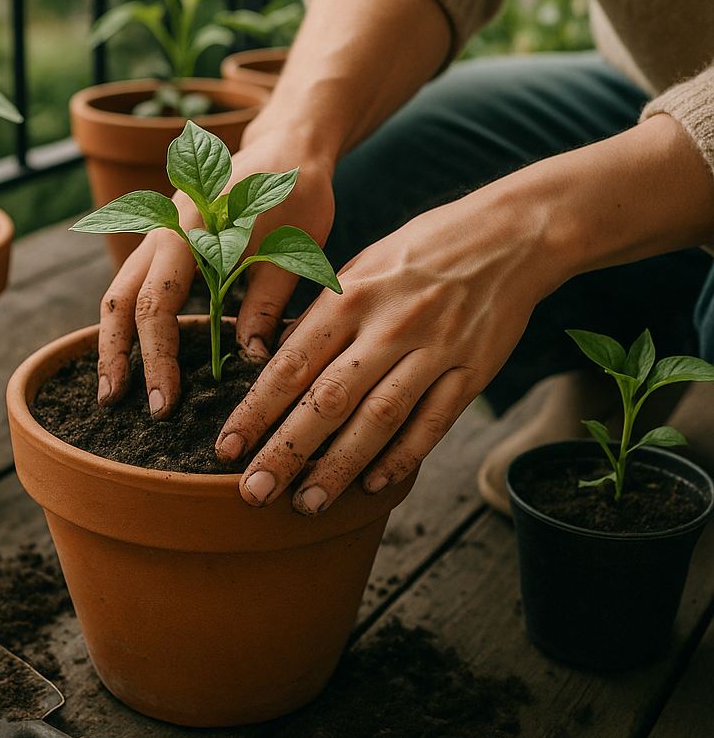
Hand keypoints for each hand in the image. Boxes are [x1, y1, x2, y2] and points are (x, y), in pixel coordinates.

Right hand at [95, 127, 336, 416]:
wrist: (289, 146)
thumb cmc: (296, 195)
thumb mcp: (291, 251)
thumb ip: (265, 304)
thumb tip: (248, 358)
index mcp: (189, 231)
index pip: (158, 305)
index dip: (157, 358)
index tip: (164, 402)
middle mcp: (163, 230)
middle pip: (119, 298)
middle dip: (115, 354)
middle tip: (113, 402)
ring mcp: (160, 233)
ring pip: (120, 289)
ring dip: (114, 339)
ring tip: (112, 386)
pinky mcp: (167, 240)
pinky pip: (135, 281)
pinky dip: (130, 318)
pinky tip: (134, 350)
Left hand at [215, 187, 550, 514]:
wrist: (509, 233)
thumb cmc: (421, 250)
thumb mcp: (361, 267)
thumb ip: (323, 317)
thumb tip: (280, 366)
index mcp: (350, 296)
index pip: (291, 364)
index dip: (256, 411)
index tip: (227, 447)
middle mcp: (388, 325)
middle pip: (328, 399)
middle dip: (285, 451)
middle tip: (254, 491)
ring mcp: (434, 350)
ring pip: (378, 419)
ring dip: (339, 467)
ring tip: (307, 504)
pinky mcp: (473, 371)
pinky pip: (433, 424)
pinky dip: (402, 458)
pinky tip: (373, 486)